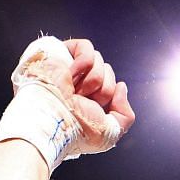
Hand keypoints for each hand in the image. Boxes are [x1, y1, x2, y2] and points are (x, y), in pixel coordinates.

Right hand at [10, 35, 135, 155]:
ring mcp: (69, 69)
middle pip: (108, 73)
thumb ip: (125, 115)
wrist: (53, 120)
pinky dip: (84, 63)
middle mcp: (79, 85)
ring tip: (74, 92)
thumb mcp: (110, 132)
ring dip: (93, 80)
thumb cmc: (77, 130)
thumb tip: (122, 86)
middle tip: (82, 101)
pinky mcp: (59, 52)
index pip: (112, 88)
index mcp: (88, 101)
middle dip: (103, 90)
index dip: (109, 99)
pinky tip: (70, 76)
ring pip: (100, 61)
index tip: (95, 111)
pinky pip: (86, 47)